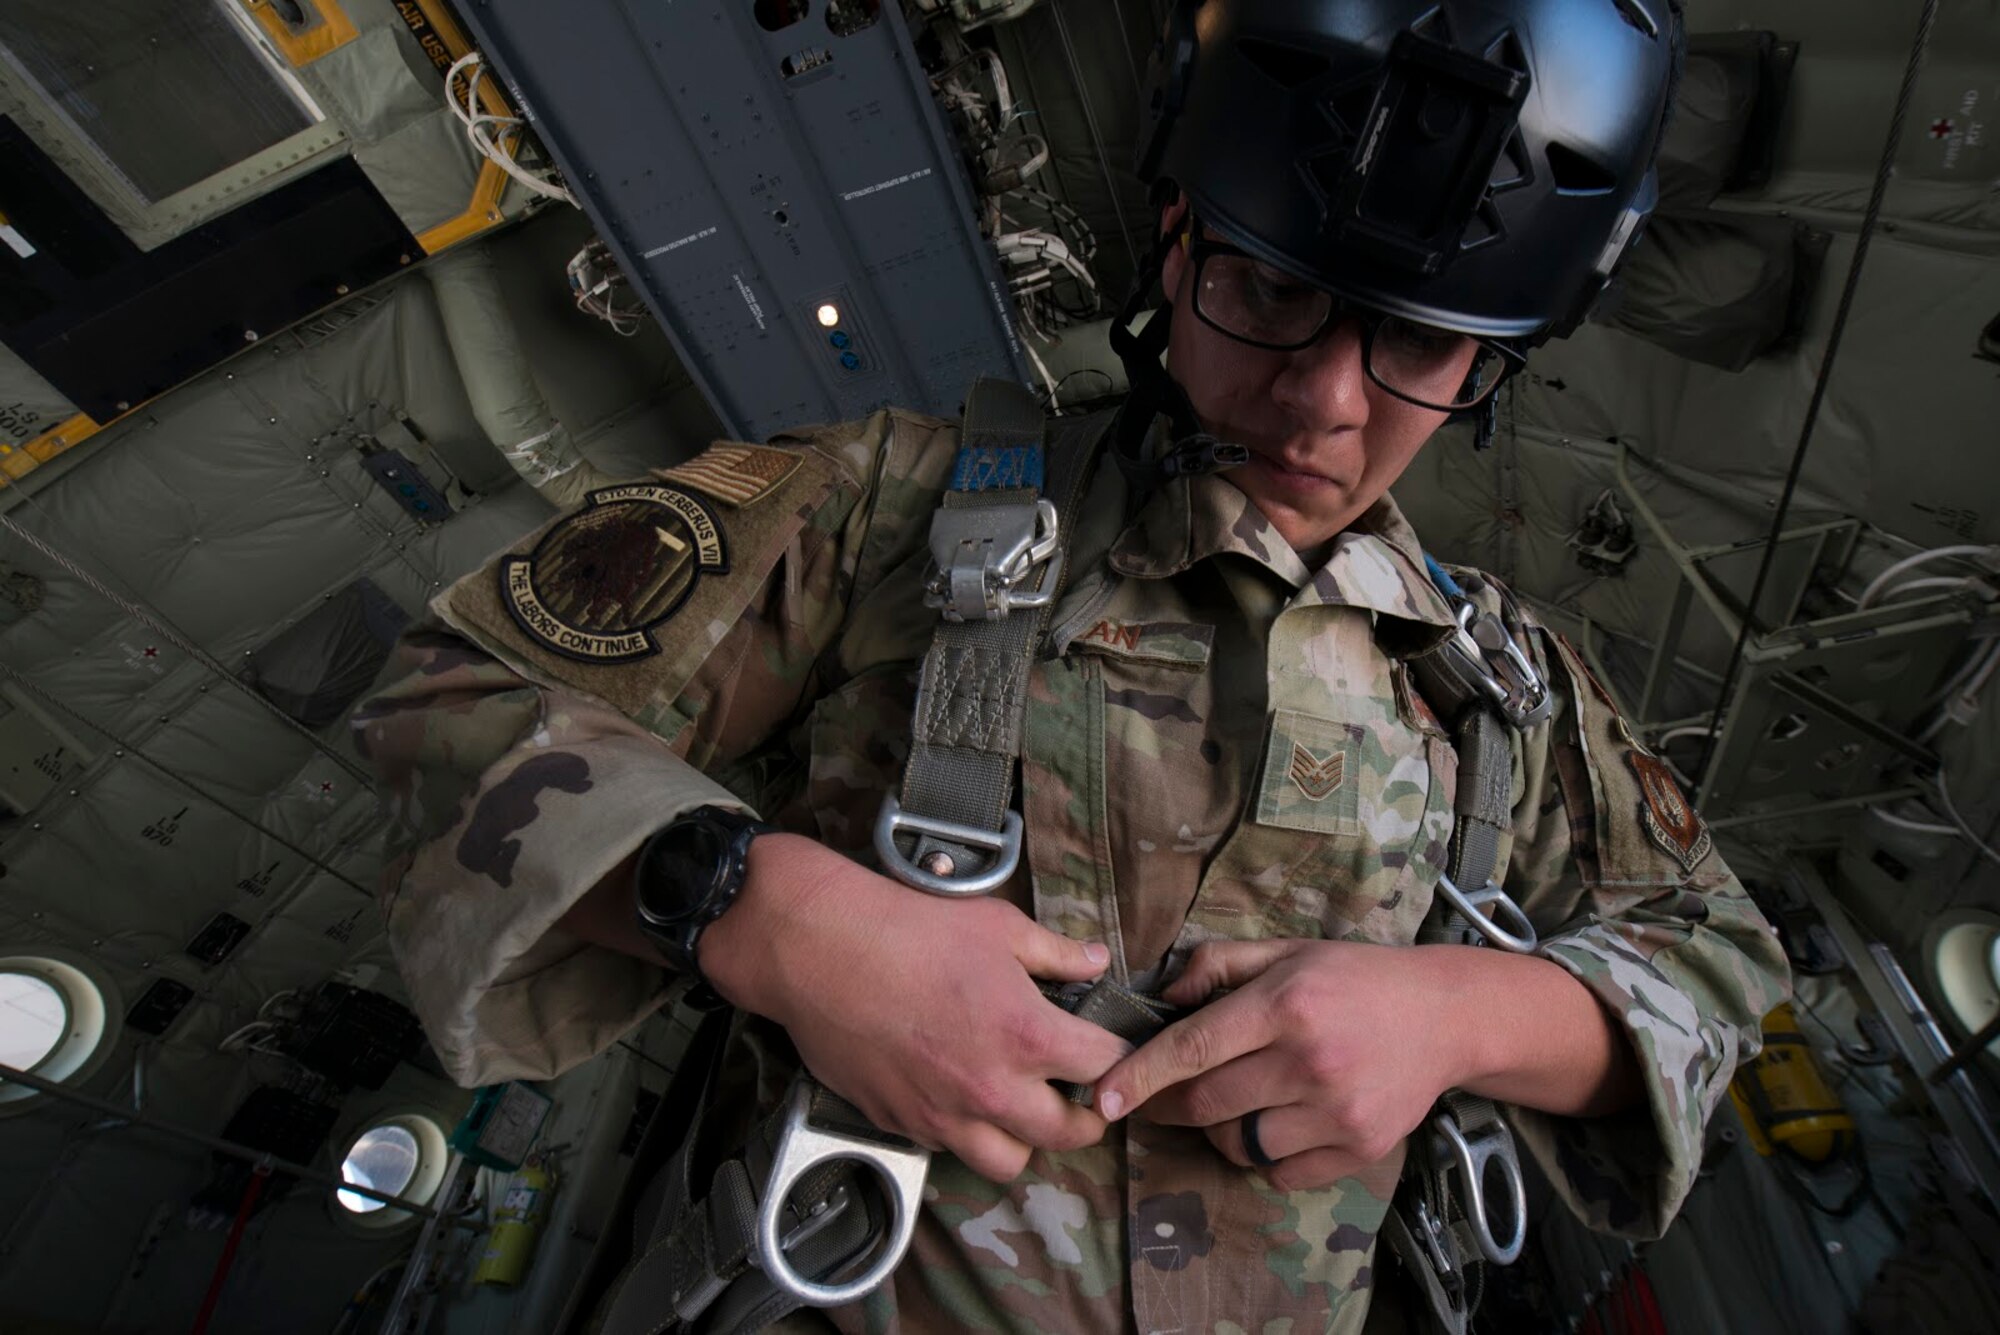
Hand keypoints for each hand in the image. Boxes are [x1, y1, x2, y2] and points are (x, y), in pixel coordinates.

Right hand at [699, 833, 1126, 1182]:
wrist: (818, 948)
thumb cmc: (907, 928)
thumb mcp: (997, 925)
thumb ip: (1055, 953)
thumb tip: (1095, 961)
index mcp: (1027, 1034)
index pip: (1104, 1067)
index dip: (1119, 1056)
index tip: (1115, 1049)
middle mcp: (992, 1088)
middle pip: (1069, 1133)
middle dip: (1088, 1115)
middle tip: (1082, 1093)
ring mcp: (943, 1114)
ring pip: (1010, 1162)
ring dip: (1025, 1138)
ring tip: (1020, 1106)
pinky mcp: (901, 1122)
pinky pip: (950, 1149)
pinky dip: (966, 1133)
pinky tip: (960, 1097)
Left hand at [1093, 939, 1471, 1190]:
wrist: (1445, 1016)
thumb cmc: (1355, 978)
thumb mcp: (1287, 951)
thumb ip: (1218, 964)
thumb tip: (1163, 995)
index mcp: (1285, 1005)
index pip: (1192, 1049)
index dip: (1138, 1077)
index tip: (1100, 1099)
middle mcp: (1309, 1061)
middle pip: (1206, 1104)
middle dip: (1168, 1106)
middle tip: (1160, 1098)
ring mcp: (1336, 1112)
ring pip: (1239, 1145)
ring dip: (1222, 1130)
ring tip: (1243, 1097)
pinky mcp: (1359, 1148)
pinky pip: (1280, 1172)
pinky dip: (1266, 1156)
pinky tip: (1282, 1121)